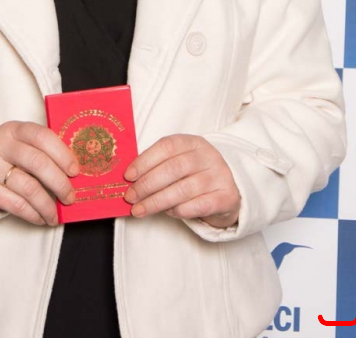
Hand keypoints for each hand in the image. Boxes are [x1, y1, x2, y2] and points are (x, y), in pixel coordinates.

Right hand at [0, 121, 78, 226]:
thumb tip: (74, 172)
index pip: (42, 136)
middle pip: (38, 163)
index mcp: (14, 129)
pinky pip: (15, 205)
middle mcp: (0, 144)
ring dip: (47, 205)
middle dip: (60, 183)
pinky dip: (33, 214)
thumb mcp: (18, 144)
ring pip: (29, 188)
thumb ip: (42, 151)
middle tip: (70, 197)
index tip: (75, 171)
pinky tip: (41, 218)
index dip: (62, 154)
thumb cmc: (4, 157)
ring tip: (56, 215)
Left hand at [124, 134, 239, 227]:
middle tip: (130, 196)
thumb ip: (158, 165)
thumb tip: (130, 179)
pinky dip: (178, 211)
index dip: (145, 160)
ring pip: (183, 189)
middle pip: (173, 168)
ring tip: (140, 209)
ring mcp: (219, 176)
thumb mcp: (180, 161)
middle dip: (147, 184)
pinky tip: (167, 213)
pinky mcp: (225, 197)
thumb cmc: (194, 174)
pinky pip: (197, 206)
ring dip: (156, 201)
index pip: (167, 146)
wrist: (228, 189)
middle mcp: (207, 156)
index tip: (128, 175)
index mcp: (192, 142)